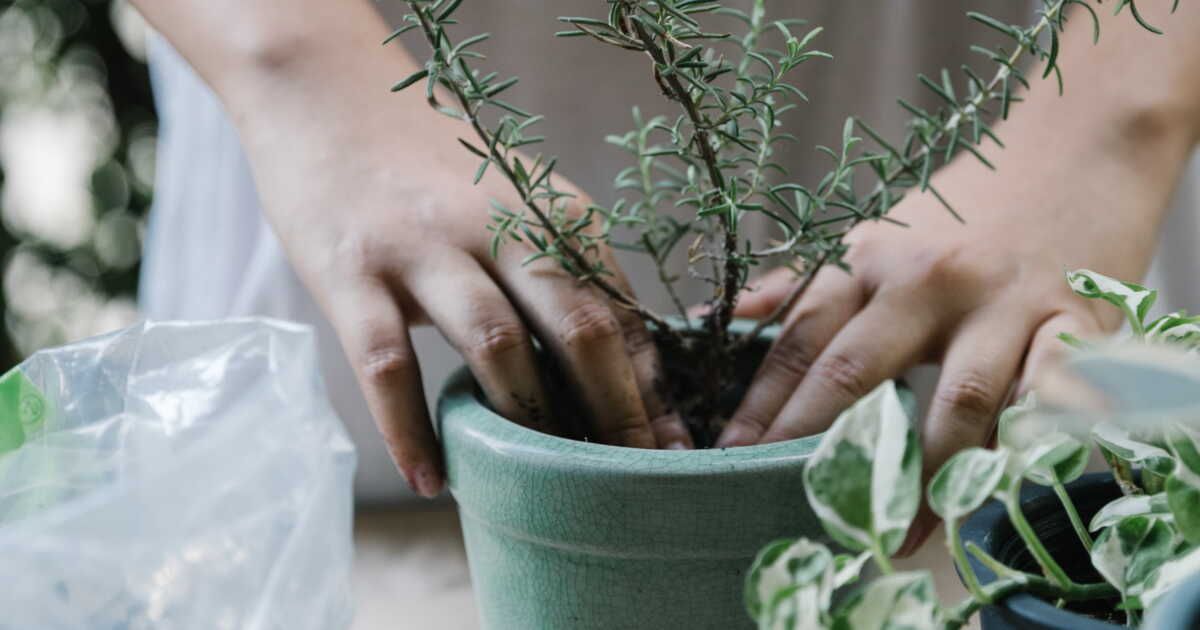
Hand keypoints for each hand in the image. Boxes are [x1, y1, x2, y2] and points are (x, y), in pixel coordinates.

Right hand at [222, 50, 690, 500]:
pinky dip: (410, 431)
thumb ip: (559, 267)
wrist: (323, 91)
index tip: (672, 447)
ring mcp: (424, 245)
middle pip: (580, 328)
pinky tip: (431, 480)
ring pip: (497, 345)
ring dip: (527, 423)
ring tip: (543, 486)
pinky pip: (387, 364)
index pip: (621, 309)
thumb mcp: (513, 202)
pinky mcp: (352, 269)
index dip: (653, 387)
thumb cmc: (429, 167)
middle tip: (634, 479)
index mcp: (551, 211)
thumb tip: (619, 361)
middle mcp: (499, 224)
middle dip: (617, 413)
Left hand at [716, 101, 1190, 549]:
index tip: (730, 455)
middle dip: (816, 443)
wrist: (1074, 157)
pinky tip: (992, 488)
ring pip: (955, 403)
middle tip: (789, 504)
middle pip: (857, 371)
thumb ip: (801, 283)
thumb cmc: (961, 213)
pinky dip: (1019, 447)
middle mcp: (928, 279)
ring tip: (894, 531)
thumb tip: (720, 314)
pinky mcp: (1074, 324)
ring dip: (923, 476)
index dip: (761, 404)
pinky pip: (1043, 398)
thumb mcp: (873, 236)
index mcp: (868, 257)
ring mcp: (1003, 303)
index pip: (800, 341)